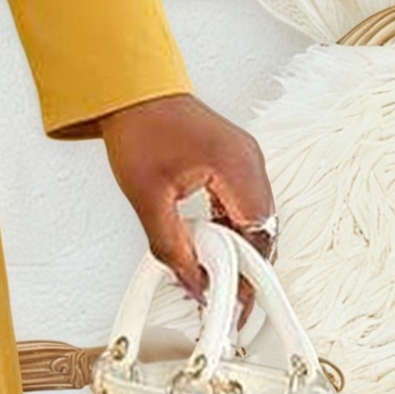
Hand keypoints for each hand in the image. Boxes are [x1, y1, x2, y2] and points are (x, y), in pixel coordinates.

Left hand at [94, 92, 276, 322]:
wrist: (131, 93)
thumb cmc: (139, 128)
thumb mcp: (148, 199)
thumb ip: (171, 246)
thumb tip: (191, 280)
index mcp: (236, 166)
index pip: (258, 234)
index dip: (250, 273)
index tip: (238, 300)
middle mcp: (249, 161)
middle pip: (263, 228)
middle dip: (247, 266)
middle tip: (228, 296)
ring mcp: (245, 158)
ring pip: (255, 218)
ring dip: (238, 246)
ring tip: (215, 273)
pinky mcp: (234, 160)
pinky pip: (244, 203)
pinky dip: (232, 227)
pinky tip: (211, 243)